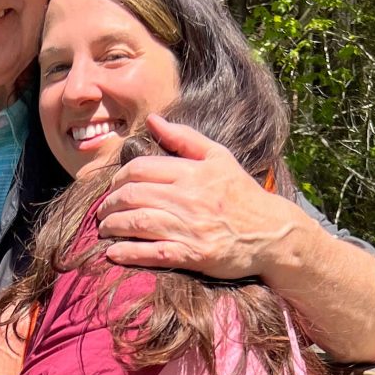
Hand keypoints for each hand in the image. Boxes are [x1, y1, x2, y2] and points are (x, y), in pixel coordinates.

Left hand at [96, 114, 301, 279]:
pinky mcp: (193, 255)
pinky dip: (128, 253)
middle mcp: (188, 198)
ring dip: (113, 227)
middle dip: (109, 204)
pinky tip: (113, 253)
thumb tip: (151, 120)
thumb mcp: (219, 157)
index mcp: (192, 172)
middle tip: (102, 212)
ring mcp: (190, 228)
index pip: (141, 169)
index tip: (113, 188)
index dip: (118, 179)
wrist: (272, 232)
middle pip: (133, 195)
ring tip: (104, 230)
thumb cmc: (242, 194)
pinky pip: (152, 253)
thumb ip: (184, 138)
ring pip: (138, 222)